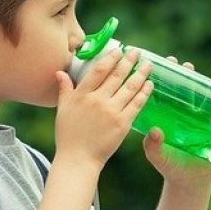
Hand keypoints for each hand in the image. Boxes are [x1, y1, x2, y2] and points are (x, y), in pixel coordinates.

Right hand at [54, 46, 153, 167]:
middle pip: (117, 75)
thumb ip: (65, 89)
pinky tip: (150, 85)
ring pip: (130, 87)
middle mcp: (97, 100)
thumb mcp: (62, 109)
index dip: (111, 58)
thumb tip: (60, 72)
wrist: (78, 159)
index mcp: (82, 95)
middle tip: (137, 52)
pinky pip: (136, 104)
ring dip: (141, 74)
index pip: (99, 70)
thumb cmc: (68, 136)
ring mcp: (111, 112)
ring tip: (148, 65)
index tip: (119, 50)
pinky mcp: (123, 124)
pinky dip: (144, 93)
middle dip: (129, 61)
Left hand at [142, 57, 210, 189]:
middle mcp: (175, 113)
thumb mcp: (158, 157)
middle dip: (174, 74)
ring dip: (192, 79)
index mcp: (161, 118)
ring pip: (192, 92)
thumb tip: (154, 132)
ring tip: (189, 67)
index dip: (154, 81)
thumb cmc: (169, 167)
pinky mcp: (207, 121)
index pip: (156, 94)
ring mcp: (192, 116)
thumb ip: (153, 146)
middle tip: (173, 61)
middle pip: (175, 89)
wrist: (189, 179)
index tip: (152, 68)